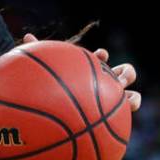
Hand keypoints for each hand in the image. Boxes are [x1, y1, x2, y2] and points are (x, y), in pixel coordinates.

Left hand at [22, 33, 140, 110]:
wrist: (59, 117)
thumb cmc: (53, 92)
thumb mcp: (47, 74)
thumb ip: (39, 57)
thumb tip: (26, 37)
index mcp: (92, 72)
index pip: (100, 59)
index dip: (101, 56)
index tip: (99, 54)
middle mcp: (106, 85)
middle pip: (125, 73)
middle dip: (125, 73)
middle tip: (118, 78)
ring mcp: (113, 101)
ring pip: (132, 96)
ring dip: (133, 96)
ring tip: (127, 100)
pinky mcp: (116, 117)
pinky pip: (126, 117)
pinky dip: (127, 115)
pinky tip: (118, 122)